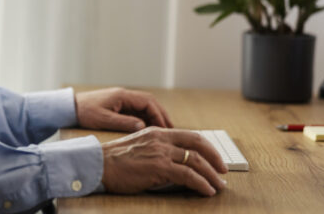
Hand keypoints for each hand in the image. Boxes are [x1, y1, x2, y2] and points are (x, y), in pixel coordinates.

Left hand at [75, 87, 172, 131]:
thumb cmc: (85, 113)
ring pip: (145, 106)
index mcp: (123, 96)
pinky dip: (146, 118)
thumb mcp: (104, 120)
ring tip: (164, 131)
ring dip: (155, 117)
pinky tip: (149, 130)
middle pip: (150, 102)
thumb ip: (124, 123)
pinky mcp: (119, 105)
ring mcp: (122, 100)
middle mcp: (125, 95)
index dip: (159, 115)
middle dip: (161, 115)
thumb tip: (143, 128)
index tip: (166, 128)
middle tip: (171, 130)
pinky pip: (137, 110)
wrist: (70, 108)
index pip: (148, 102)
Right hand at [101, 127, 227, 195]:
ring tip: (219, 186)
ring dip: (212, 175)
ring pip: (196, 161)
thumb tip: (175, 164)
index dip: (207, 147)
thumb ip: (157, 150)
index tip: (215, 159)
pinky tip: (207, 191)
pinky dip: (201, 184)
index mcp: (157, 132)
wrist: (99, 164)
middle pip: (198, 144)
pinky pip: (188, 175)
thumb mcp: (139, 147)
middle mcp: (161, 139)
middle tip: (224, 171)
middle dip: (215, 158)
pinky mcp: (159, 167)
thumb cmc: (115, 161)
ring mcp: (161, 152)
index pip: (190, 136)